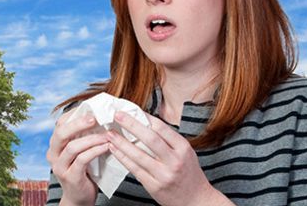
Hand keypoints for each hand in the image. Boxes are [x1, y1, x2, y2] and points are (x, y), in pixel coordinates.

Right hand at [46, 110, 109, 205]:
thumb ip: (84, 136)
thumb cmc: (83, 171)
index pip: (60, 123)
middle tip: (95, 118)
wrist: (79, 198)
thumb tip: (102, 116)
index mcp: (55, 145)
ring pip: (73, 146)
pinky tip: (106, 147)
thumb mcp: (81, 151)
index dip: (74, 114)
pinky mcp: (70, 177)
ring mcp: (60, 166)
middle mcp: (53, 154)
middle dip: (79, 123)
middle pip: (61, 132)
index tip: (91, 108)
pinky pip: (82, 159)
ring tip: (107, 134)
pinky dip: (95, 150)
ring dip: (92, 138)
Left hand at [107, 111, 232, 205]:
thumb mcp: (186, 152)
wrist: (196, 200)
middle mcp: (174, 161)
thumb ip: (168, 140)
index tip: (131, 109)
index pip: (161, 128)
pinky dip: (123, 158)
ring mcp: (164, 174)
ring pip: (138, 155)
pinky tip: (114, 150)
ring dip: (121, 143)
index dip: (144, 117)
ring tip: (110, 133)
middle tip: (117, 115)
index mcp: (183, 148)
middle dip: (131, 125)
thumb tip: (145, 123)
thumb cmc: (189, 173)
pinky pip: (135, 169)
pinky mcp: (154, 186)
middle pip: (150, 139)